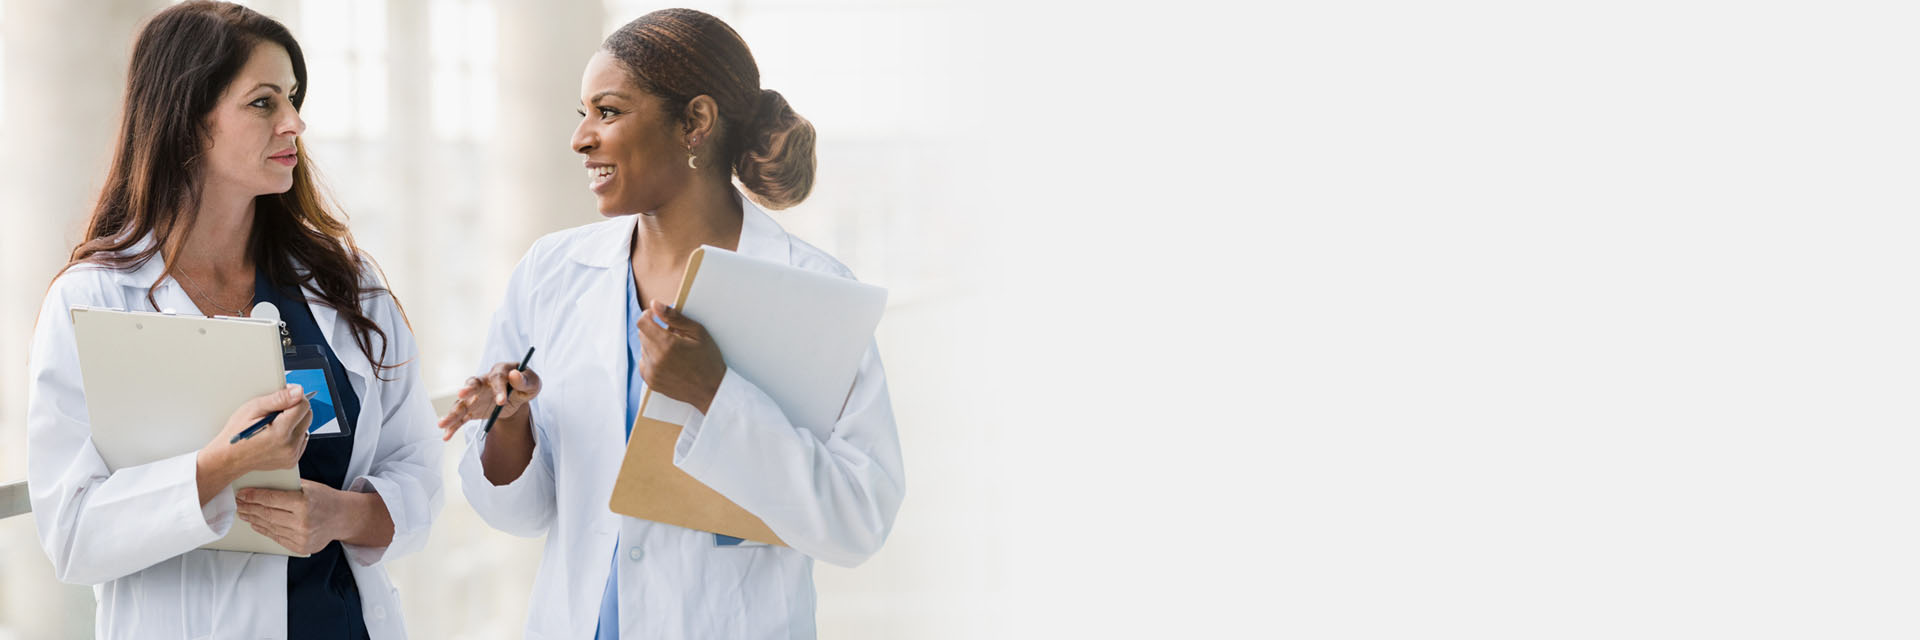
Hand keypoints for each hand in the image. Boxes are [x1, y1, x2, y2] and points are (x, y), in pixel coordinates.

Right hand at [202, 384, 311, 476]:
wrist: (229, 459)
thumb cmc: (237, 434)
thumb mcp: (253, 409)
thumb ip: (278, 399)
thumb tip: (298, 392)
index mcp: (280, 431)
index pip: (304, 406)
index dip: (295, 397)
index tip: (286, 396)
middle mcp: (289, 445)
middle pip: (307, 417)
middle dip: (295, 409)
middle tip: (276, 411)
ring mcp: (291, 455)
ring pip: (305, 428)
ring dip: (294, 423)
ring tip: (274, 425)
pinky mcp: (291, 461)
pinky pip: (301, 441)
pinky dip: (293, 435)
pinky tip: (277, 435)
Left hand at [235, 480, 350, 555]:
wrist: (344, 518)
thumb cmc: (326, 499)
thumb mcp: (309, 486)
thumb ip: (287, 487)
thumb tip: (261, 485)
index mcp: (304, 503)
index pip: (271, 499)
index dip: (253, 496)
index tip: (242, 494)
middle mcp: (302, 522)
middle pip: (267, 514)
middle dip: (250, 508)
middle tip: (239, 503)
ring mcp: (301, 537)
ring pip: (269, 527)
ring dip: (254, 519)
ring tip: (244, 513)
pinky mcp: (300, 546)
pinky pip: (277, 537)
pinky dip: (264, 530)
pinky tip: (256, 523)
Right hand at [437, 362, 541, 440]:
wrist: (517, 394)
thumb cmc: (525, 384)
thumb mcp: (533, 382)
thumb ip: (525, 380)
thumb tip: (514, 375)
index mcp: (499, 371)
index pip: (497, 378)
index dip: (499, 389)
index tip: (502, 401)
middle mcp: (484, 382)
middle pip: (472, 384)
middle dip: (467, 389)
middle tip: (462, 394)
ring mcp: (476, 396)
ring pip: (462, 403)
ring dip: (452, 412)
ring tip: (442, 424)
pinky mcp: (473, 409)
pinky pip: (462, 417)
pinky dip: (454, 426)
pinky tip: (446, 436)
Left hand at [637, 301, 725, 412]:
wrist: (711, 390)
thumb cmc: (708, 360)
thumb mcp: (698, 333)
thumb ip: (674, 317)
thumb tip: (654, 304)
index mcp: (667, 344)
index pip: (642, 322)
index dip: (648, 315)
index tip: (656, 316)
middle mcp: (656, 359)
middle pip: (642, 334)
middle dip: (654, 330)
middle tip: (672, 335)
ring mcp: (652, 372)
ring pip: (643, 348)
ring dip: (653, 345)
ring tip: (672, 350)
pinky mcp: (651, 381)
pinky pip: (643, 363)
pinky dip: (652, 359)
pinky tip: (667, 361)